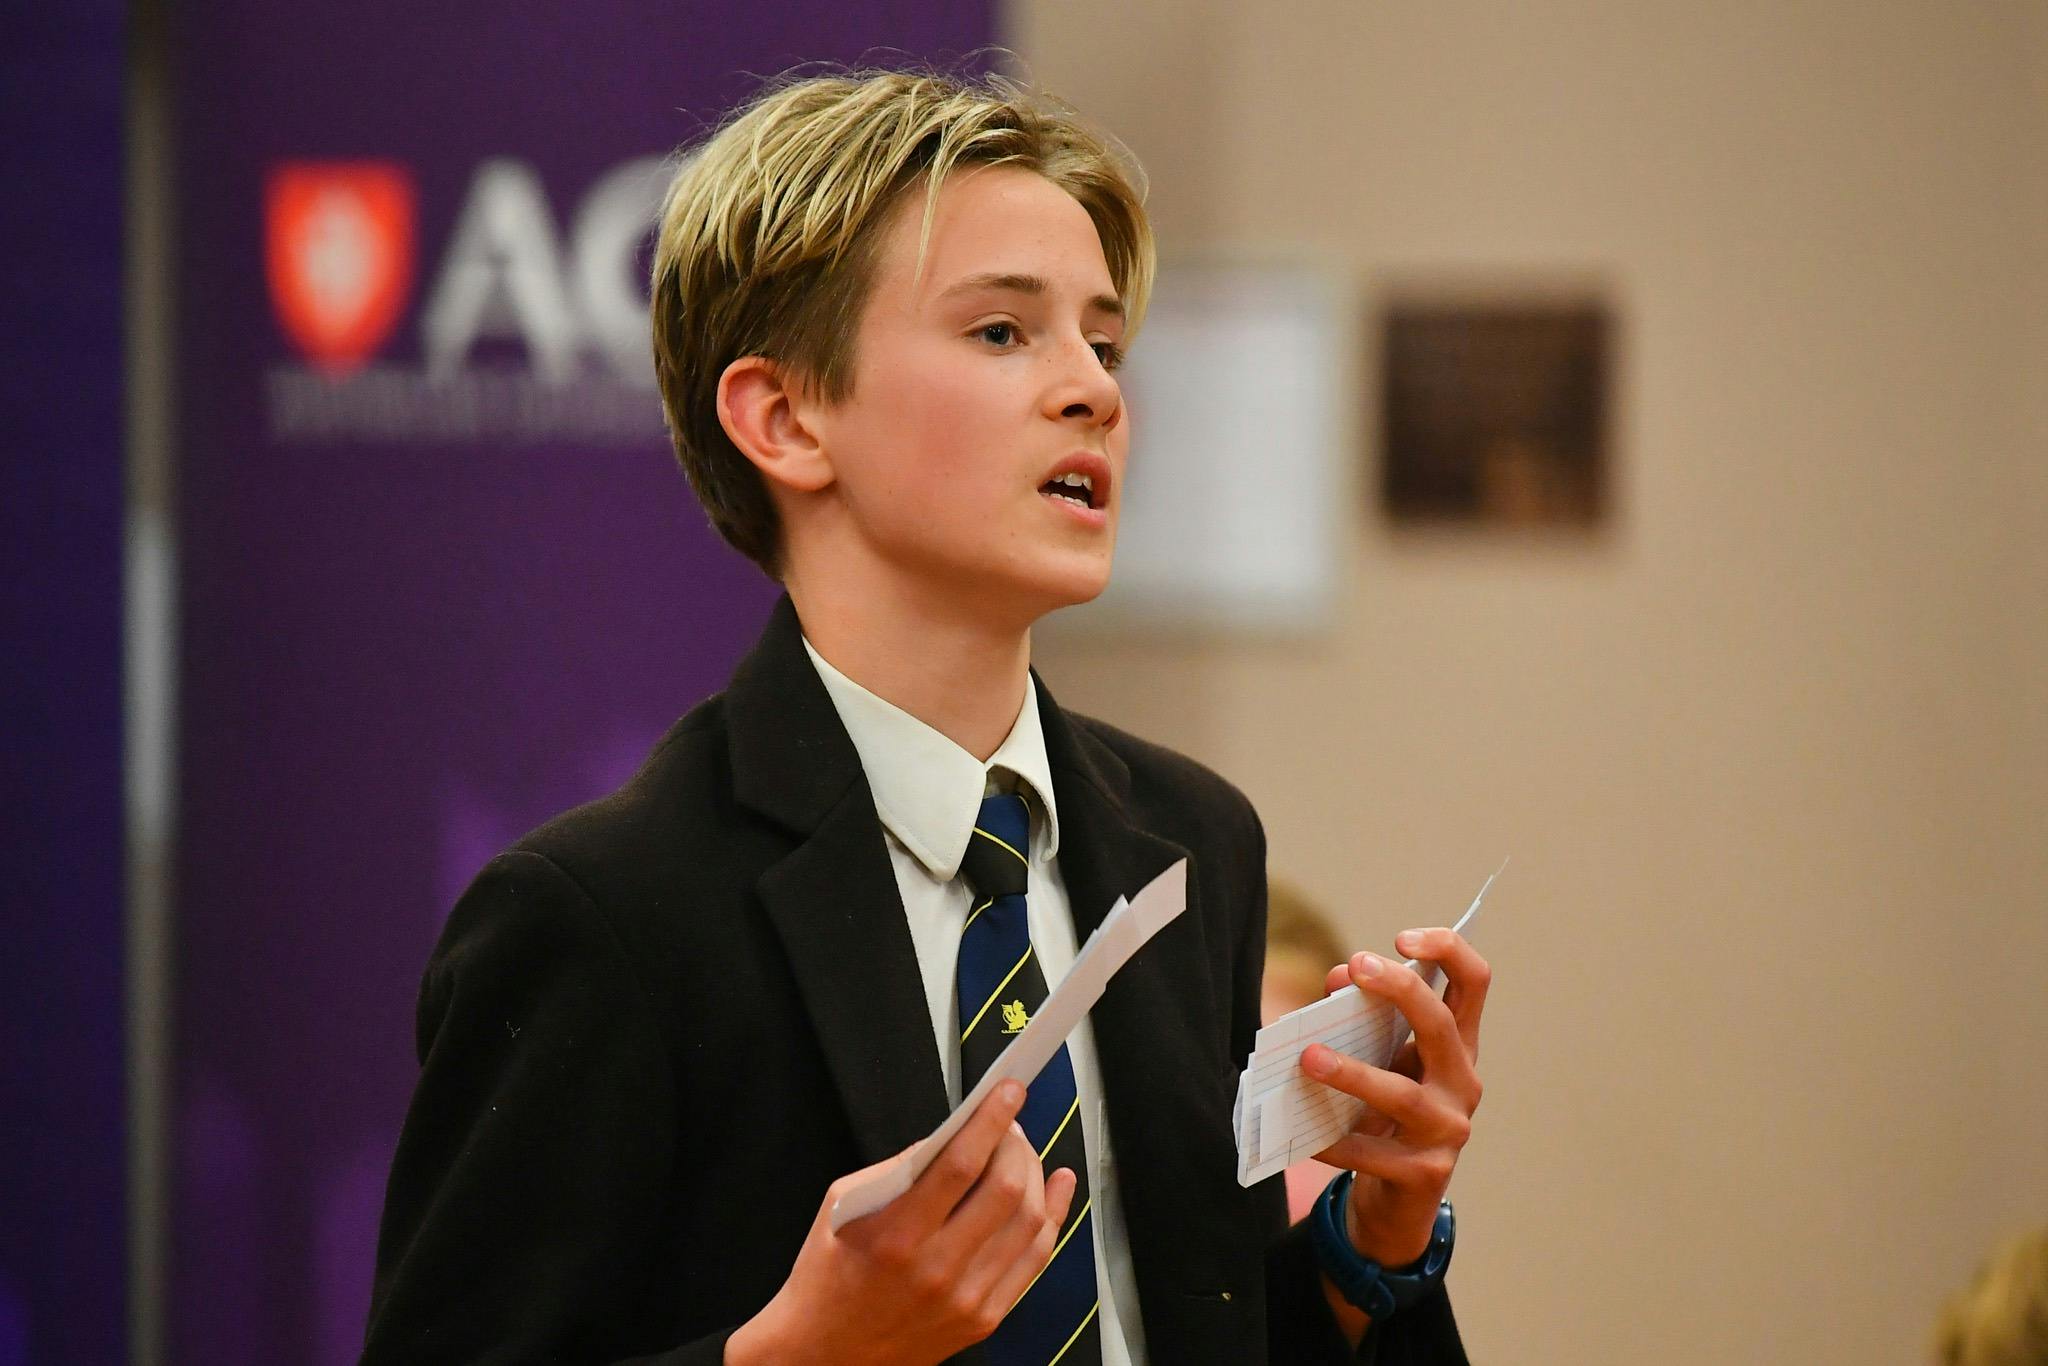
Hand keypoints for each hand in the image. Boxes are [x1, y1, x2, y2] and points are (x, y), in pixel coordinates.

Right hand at [725, 1079, 1077, 1365]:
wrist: (824, 1354)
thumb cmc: (828, 1275)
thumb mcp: (844, 1205)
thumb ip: (901, 1168)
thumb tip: (954, 1135)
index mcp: (896, 1235)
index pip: (960, 1164)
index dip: (990, 1120)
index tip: (1007, 1091)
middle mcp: (936, 1270)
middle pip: (1004, 1190)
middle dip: (1016, 1143)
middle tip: (1010, 1122)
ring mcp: (966, 1299)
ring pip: (1029, 1223)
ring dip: (1035, 1174)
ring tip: (1023, 1152)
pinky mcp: (983, 1318)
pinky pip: (1034, 1260)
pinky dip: (1052, 1217)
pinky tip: (1054, 1188)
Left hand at [1303, 929, 1488, 1268]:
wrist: (1398, 1201)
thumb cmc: (1383, 1114)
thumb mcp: (1379, 1061)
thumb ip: (1361, 1017)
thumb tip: (1335, 981)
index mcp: (1457, 1046)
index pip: (1473, 982)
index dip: (1447, 950)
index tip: (1403, 938)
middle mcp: (1462, 1082)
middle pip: (1441, 1025)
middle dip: (1400, 990)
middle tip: (1354, 966)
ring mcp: (1448, 1130)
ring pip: (1402, 1093)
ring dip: (1352, 1072)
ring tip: (1308, 1057)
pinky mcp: (1424, 1173)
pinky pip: (1371, 1152)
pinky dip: (1334, 1141)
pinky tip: (1305, 1137)